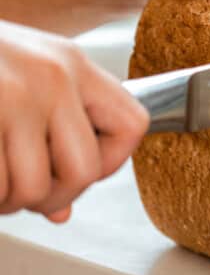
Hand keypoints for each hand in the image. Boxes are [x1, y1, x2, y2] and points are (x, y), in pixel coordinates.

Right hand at [0, 21, 148, 222]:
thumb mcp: (16, 81)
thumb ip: (47, 135)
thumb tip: (61, 210)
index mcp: (71, 63)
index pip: (133, 125)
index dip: (111, 162)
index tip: (74, 170)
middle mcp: (50, 75)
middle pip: (84, 170)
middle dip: (50, 196)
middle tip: (20, 194)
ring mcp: (11, 94)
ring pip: (31, 188)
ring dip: (5, 201)